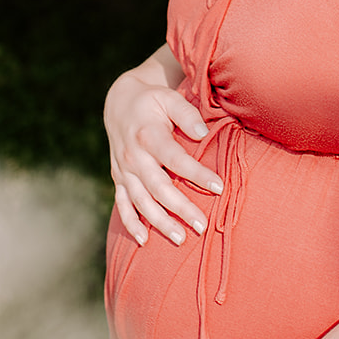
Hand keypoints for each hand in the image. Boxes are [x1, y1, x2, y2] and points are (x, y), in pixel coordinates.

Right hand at [105, 51, 222, 245]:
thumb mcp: (168, 98)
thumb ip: (186, 114)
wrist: (119, 104)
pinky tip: (143, 241)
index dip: (197, 174)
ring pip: (141, 201)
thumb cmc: (152, 102)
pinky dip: (130, 223)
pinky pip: (122, 204)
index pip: (175, 159)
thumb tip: (202, 133)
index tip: (219, 187)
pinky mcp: (119, 179)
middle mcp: (133, 157)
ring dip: (159, 221)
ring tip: (180, 239)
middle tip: (201, 226)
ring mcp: (124, 171)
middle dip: (180, 208)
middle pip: (158, 187)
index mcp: (148, 136)